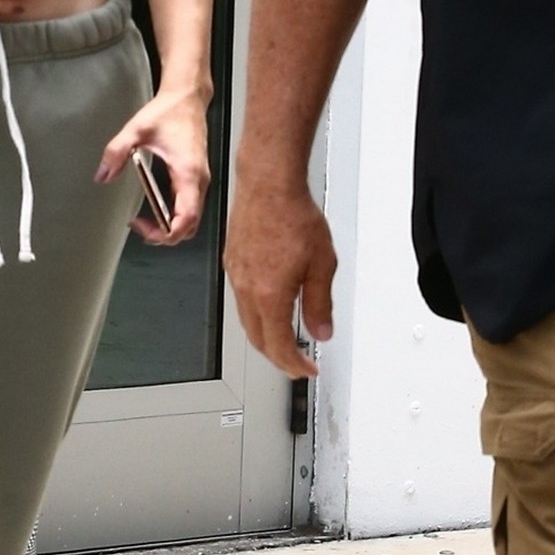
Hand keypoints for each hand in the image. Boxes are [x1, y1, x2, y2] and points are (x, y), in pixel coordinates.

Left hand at [96, 87, 209, 244]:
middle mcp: (199, 180)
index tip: (143, 227)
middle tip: (141, 228)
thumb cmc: (170, 111)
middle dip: (167, 235)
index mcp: (188, 173)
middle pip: (191, 225)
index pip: (186, 218)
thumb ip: (116, 152)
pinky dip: (176, 215)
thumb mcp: (137, 130)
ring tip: (147, 223)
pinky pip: (191, 205)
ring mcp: (200, 179)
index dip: (166, 232)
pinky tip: (157, 208)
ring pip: (193, 218)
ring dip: (172, 226)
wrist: (188, 96)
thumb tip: (103, 175)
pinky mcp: (197, 176)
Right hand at [222, 169, 335, 378]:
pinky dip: (256, 313)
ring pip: (246, 321)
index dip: (295, 365)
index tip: (307, 369)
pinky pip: (240, 299)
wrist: (269, 185)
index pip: (279, 346)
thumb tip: (321, 330)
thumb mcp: (322, 265)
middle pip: (258, 339)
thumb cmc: (293, 216)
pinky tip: (269, 306)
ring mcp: (236, 275)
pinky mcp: (232, 262)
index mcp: (269, 295)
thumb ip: (320, 304)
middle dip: (278, 357)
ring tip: (285, 338)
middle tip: (296, 362)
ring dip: (265, 336)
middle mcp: (247, 289)